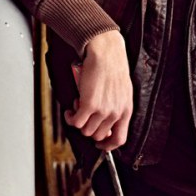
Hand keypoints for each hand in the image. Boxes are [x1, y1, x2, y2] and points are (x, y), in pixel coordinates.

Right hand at [64, 30, 132, 150]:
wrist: (106, 51)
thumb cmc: (113, 64)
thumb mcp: (123, 88)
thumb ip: (118, 104)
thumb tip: (107, 116)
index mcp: (126, 109)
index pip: (119, 139)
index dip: (108, 145)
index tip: (100, 144)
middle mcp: (115, 113)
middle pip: (99, 136)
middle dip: (89, 129)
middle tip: (84, 116)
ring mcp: (102, 110)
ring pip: (86, 130)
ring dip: (78, 123)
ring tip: (76, 110)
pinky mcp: (89, 104)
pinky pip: (76, 121)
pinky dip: (70, 119)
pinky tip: (69, 111)